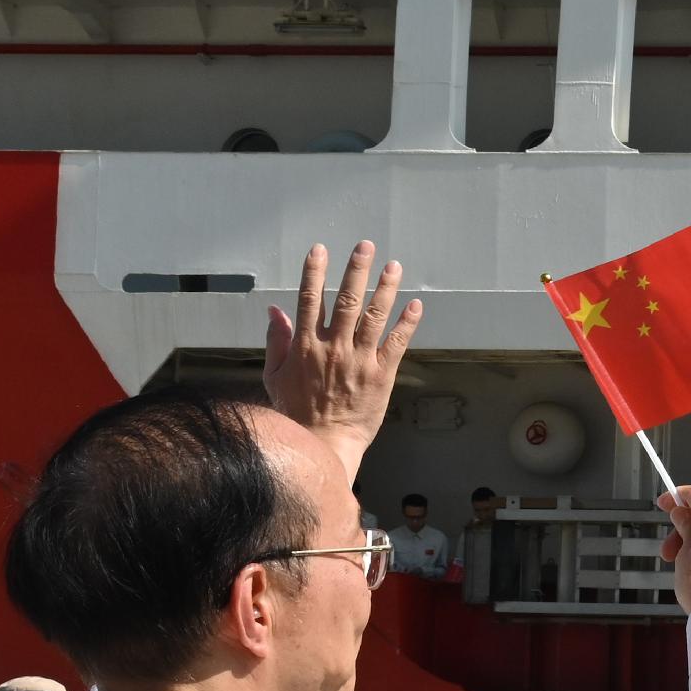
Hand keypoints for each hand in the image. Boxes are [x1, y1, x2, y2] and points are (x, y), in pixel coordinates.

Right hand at [261, 242, 420, 462]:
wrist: (323, 443)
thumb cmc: (295, 412)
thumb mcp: (274, 376)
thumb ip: (276, 340)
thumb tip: (274, 310)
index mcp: (306, 346)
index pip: (310, 299)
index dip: (315, 272)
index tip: (320, 250)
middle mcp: (334, 348)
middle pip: (347, 300)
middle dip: (356, 270)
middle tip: (365, 246)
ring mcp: (359, 360)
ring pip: (375, 316)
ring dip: (386, 288)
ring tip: (394, 266)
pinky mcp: (381, 374)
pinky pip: (396, 343)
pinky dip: (407, 323)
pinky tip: (415, 305)